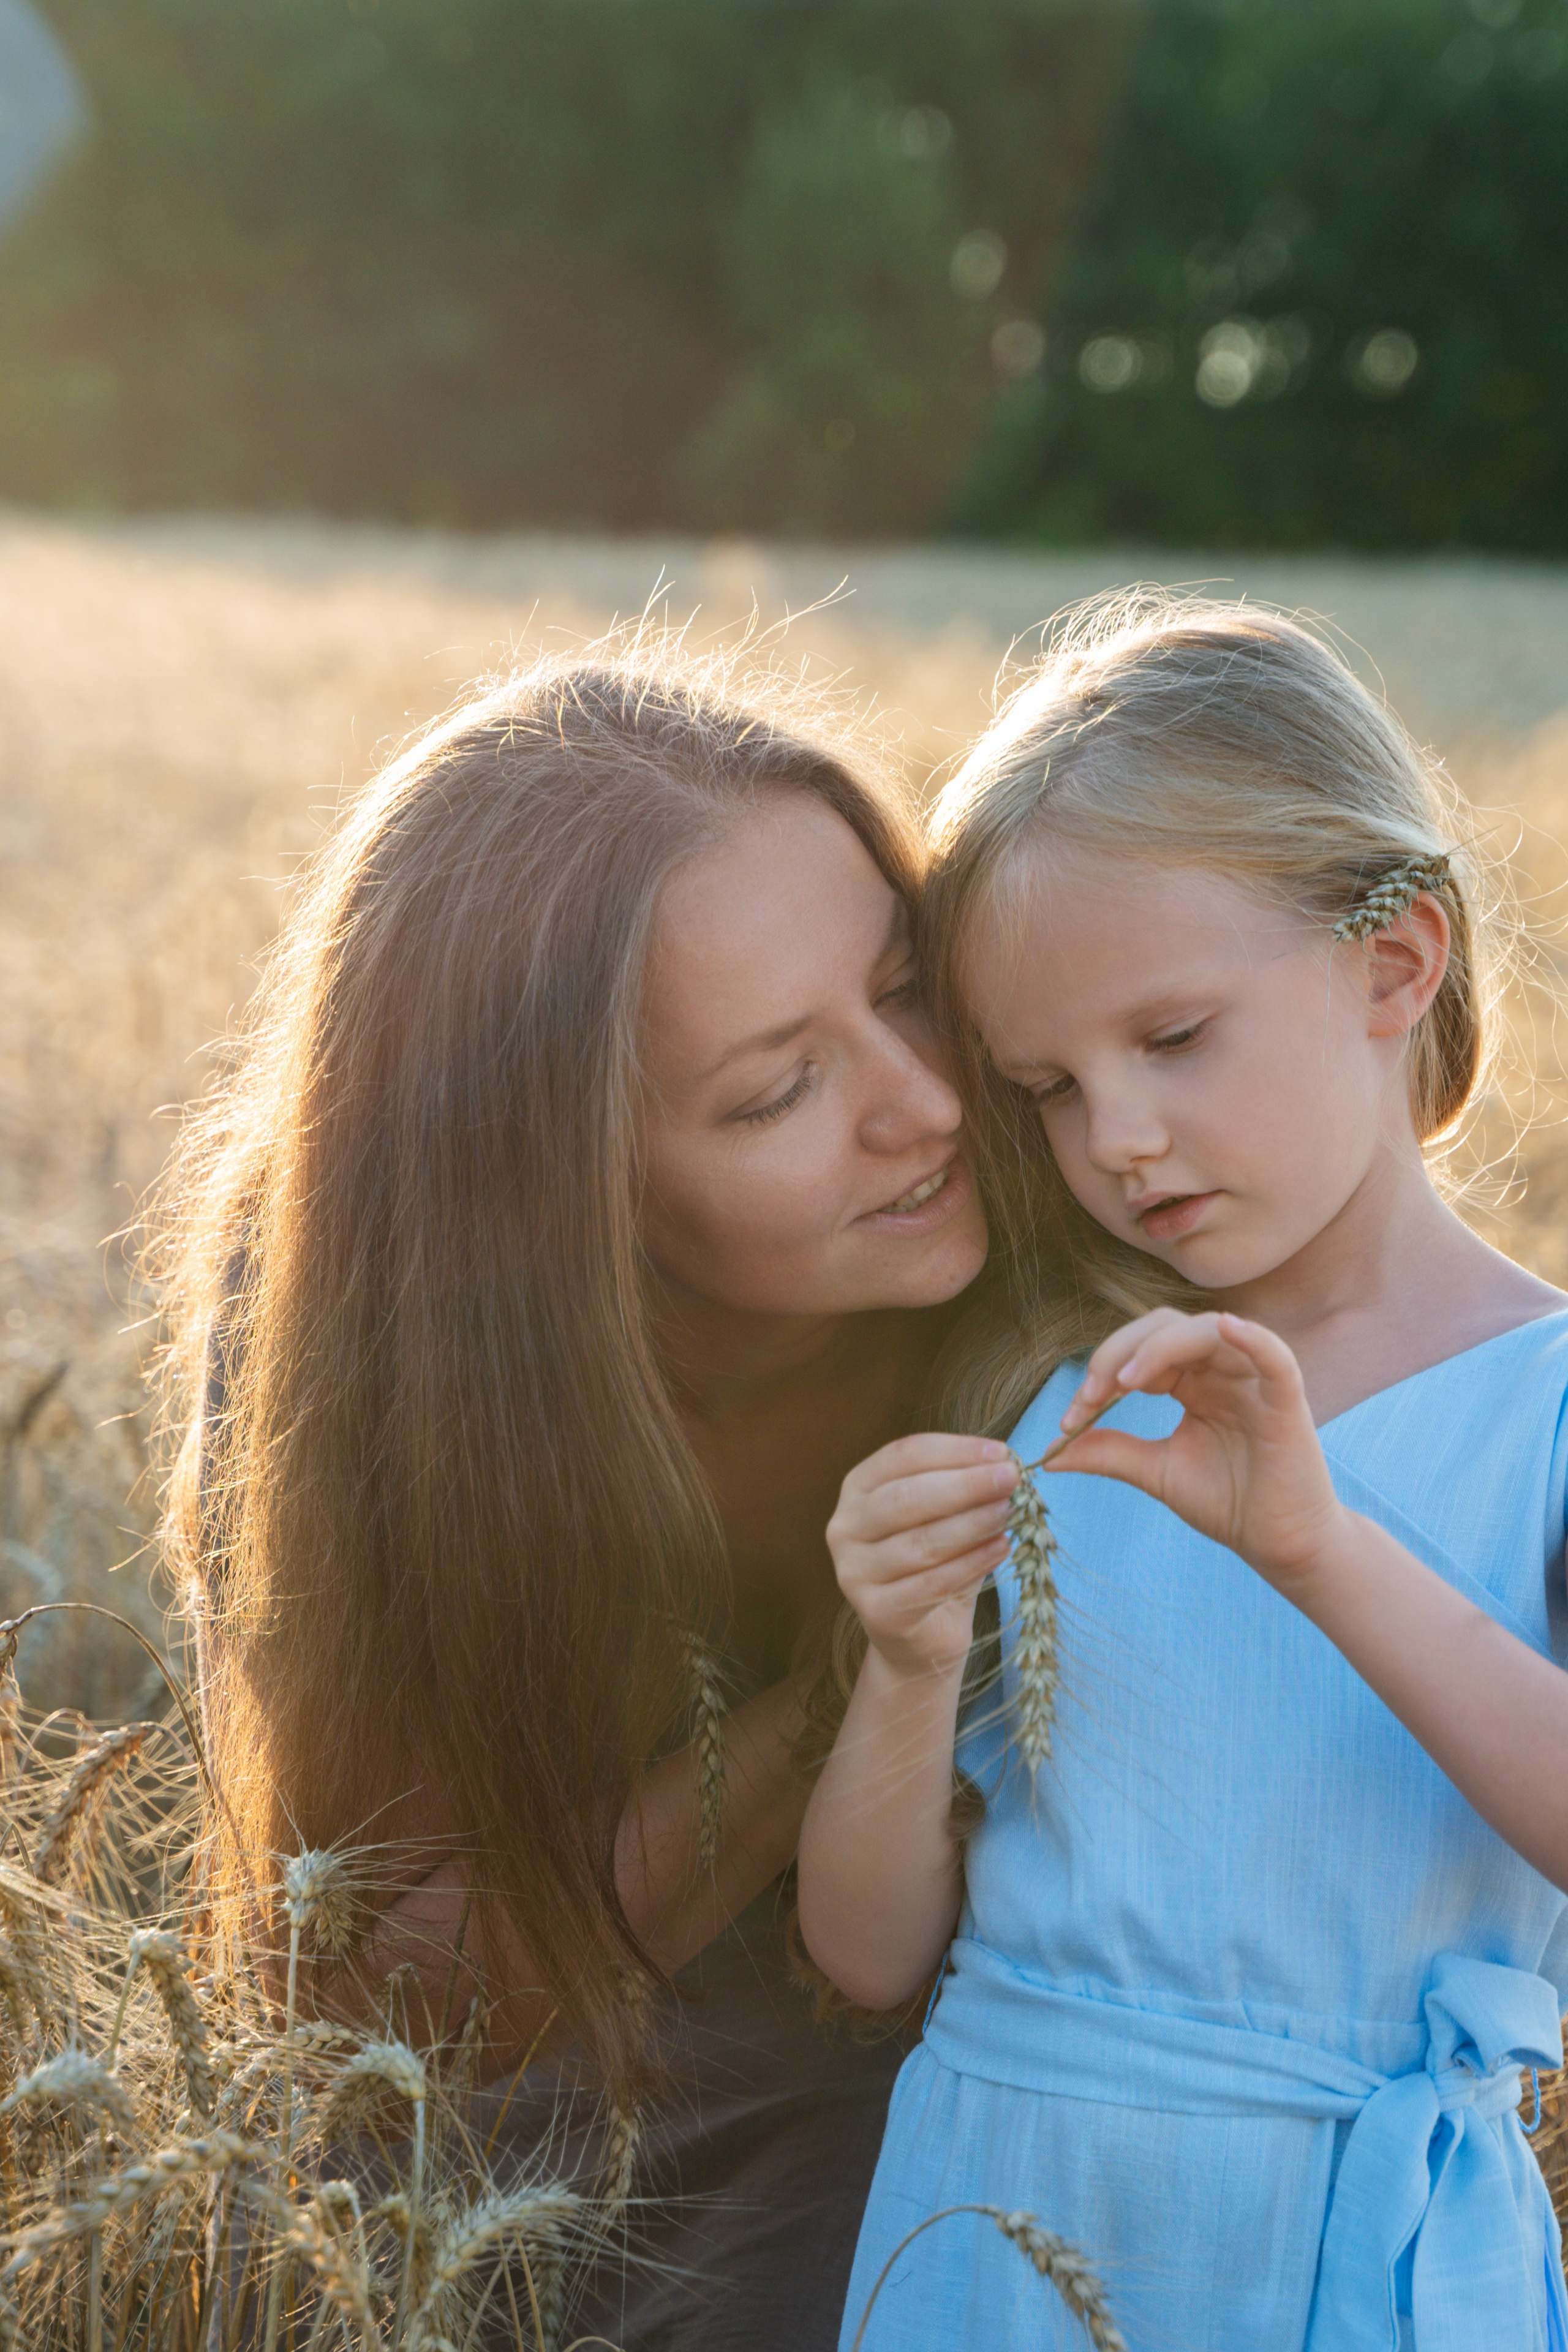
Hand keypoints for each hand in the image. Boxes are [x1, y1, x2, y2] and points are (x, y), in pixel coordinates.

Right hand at [827, 1433, 1019, 1678]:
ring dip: (972, 1523)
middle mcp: (845, 1526)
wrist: (919, 1634)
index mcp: (858, 1488)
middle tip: (1010, 1478)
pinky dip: (971, 1563)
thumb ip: (962, 1488)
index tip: (1001, 1452)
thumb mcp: (943, 1515)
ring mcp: (854, 1572)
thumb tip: (1003, 1465)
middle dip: (966, 1484)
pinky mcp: (876, 1611)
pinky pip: (931, 1583)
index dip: (954, 1450)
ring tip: (1009, 1512)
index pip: (903, 1456)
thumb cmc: (933, 1562)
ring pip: (920, 1542)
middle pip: (907, 1497)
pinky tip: (1001, 1548)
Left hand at [1051, 1309, 1347, 1589]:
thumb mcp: (1155, 1472)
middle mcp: (1221, 1371)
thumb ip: (1108, 1451)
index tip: (1070, 1419)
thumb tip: (1049, 1452)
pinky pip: (1274, 1355)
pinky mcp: (1287, 1399)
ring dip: (1161, 1347)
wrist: (1277, 1546)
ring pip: (1208, 1331)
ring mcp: (1254, 1380)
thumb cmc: (1227, 1503)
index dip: (1101, 1373)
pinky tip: (1227, 1329)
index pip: (1140, 1352)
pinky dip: (1252, 1337)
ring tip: (1126, 1381)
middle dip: (1118, 1354)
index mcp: (1191, 1382)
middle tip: (1090, 1395)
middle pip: (1165, 1328)